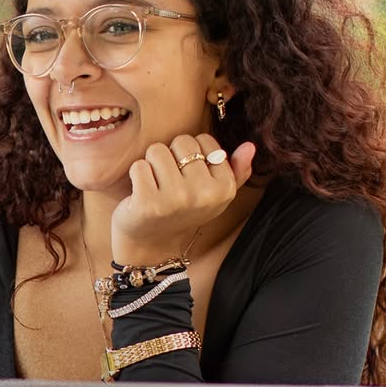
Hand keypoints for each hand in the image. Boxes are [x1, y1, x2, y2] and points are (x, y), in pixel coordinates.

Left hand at [111, 136, 255, 264]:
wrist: (151, 245)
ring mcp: (176, 199)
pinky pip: (139, 166)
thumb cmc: (182, 213)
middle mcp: (204, 194)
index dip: (190, 153)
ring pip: (158, 151)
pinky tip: (140, 193)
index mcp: (225, 188)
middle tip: (169, 181)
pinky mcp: (148, 203)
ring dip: (152, 165)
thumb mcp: (216, 196)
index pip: (204, 141)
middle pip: (182, 142)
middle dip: (171, 156)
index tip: (188, 175)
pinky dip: (136, 176)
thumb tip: (249, 146)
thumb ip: (237, 171)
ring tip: (155, 186)